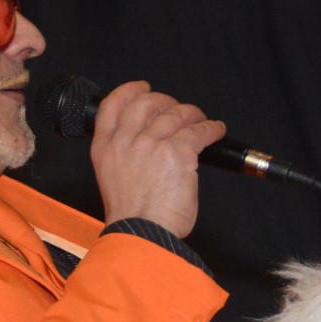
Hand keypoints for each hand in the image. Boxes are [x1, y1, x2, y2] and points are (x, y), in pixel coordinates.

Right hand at [90, 81, 226, 237]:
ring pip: (177, 114)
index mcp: (105, 147)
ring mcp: (151, 143)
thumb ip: (123, 156)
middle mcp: (125, 140)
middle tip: (177, 109)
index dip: (130, 91)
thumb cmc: (130, 217)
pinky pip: (200, 131)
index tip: (142, 88)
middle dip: (166, 101)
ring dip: (193, 114)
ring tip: (201, 120)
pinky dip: (211, 128)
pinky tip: (216, 130)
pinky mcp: (178, 152)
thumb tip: (146, 143)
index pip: (113, 105)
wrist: (141, 234)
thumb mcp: (111, 179)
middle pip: (147, 102)